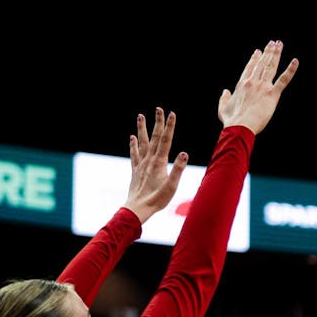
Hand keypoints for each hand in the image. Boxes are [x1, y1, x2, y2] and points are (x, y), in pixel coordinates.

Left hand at [122, 107, 189, 223]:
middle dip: (157, 122)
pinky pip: (134, 154)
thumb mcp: (172, 186)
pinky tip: (132, 137)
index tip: (171, 113)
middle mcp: (149, 160)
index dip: (169, 126)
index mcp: (159, 163)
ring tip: (140, 116)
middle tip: (158, 108)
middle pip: (154, 137)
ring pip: (142, 142)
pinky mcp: (136, 170)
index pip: (165, 140)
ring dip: (142, 128)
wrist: (138, 208)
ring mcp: (141, 164)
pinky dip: (133, 144)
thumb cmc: (157, 199)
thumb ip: (178, 169)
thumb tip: (184, 153)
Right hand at [218, 40, 298, 133]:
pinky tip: (295, 62)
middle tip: (273, 43)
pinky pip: (283, 80)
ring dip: (276, 54)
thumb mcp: (222, 108)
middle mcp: (253, 82)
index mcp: (242, 84)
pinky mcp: (272, 94)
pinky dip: (290, 70)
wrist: (240, 127)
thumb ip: (224, 98)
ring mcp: (263, 87)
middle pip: (262, 63)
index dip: (254, 59)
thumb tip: (224, 92)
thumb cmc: (231, 120)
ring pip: (271, 67)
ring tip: (279, 44)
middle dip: (268, 52)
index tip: (258, 51)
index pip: (250, 67)